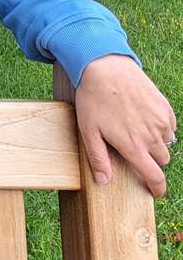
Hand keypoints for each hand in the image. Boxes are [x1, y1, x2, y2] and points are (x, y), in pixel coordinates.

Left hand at [75, 55, 175, 196]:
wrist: (105, 68)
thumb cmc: (93, 100)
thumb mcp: (88, 131)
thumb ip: (98, 159)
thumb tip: (104, 181)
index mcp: (134, 146)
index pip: (154, 176)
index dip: (157, 188)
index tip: (155, 191)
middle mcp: (152, 137)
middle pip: (162, 161)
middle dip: (152, 161)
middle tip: (135, 151)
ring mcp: (161, 121)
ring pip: (167, 144)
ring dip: (156, 144)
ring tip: (136, 132)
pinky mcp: (165, 108)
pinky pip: (170, 127)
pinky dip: (161, 128)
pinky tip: (144, 119)